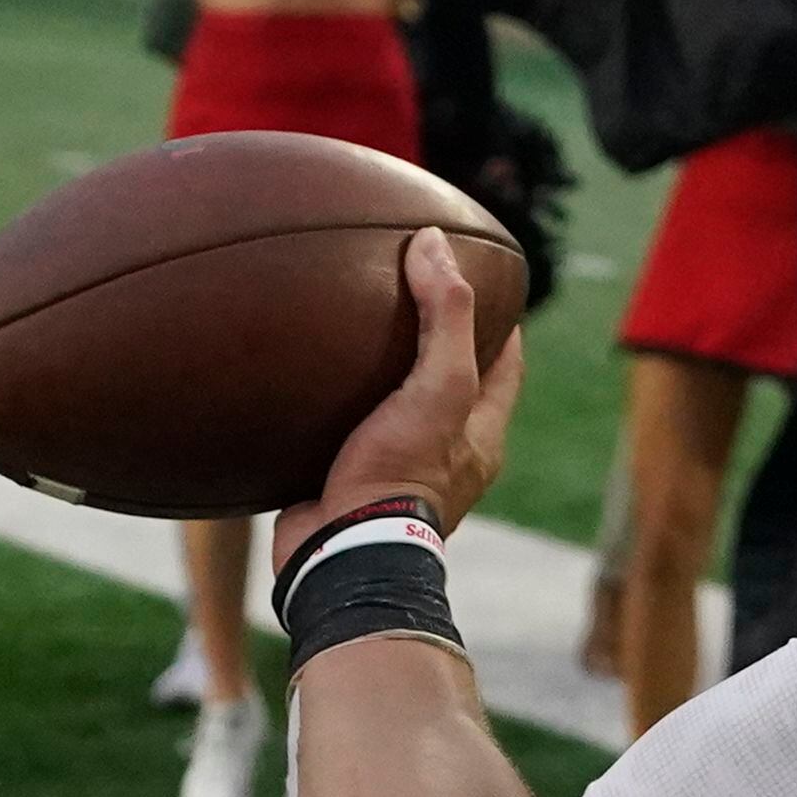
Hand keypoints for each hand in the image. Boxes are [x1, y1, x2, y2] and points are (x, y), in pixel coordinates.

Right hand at [269, 232, 525, 567]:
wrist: (340, 553)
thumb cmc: (403, 473)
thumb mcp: (440, 385)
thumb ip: (446, 316)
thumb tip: (433, 243)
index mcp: (479, 434)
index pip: (503, 364)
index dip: (497, 322)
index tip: (482, 283)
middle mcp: (443, 454)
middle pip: (448, 386)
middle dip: (433, 347)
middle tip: (405, 299)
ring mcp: (392, 470)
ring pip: (390, 412)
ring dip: (373, 379)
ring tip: (344, 335)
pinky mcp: (342, 484)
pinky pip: (337, 436)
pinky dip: (323, 409)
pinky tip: (293, 383)